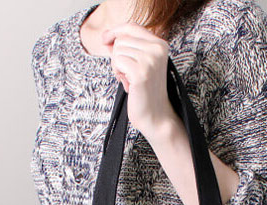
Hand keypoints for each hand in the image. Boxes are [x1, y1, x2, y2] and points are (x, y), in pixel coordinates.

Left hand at [100, 22, 177, 140]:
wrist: (156, 116)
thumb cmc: (145, 91)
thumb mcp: (139, 63)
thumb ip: (127, 47)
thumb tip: (107, 36)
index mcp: (160, 44)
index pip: (131, 26)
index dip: (115, 32)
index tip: (106, 40)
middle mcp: (158, 49)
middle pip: (121, 39)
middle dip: (117, 56)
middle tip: (127, 73)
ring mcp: (150, 60)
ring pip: (117, 50)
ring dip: (117, 66)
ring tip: (129, 79)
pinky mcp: (141, 72)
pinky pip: (117, 61)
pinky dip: (117, 72)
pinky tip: (127, 83)